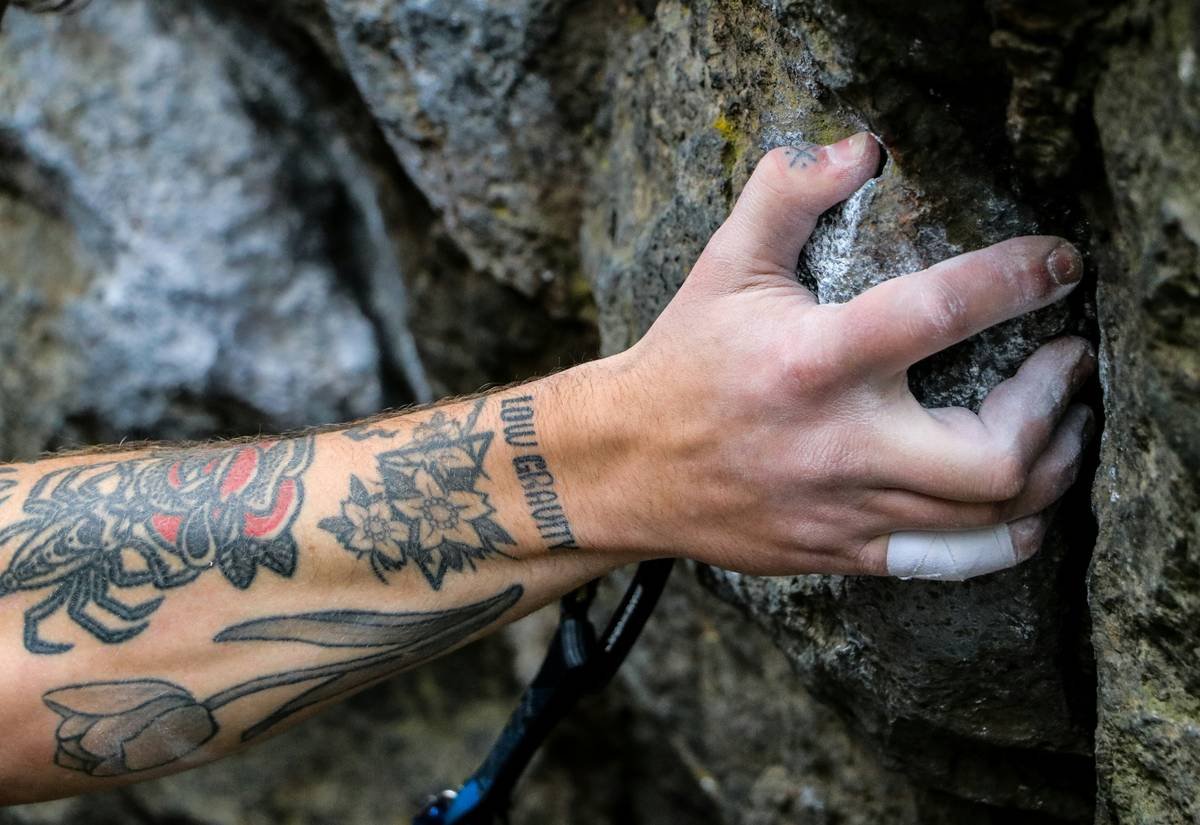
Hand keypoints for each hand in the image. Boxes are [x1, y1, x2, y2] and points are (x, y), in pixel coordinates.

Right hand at [594, 133, 1092, 577]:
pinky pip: (948, 562)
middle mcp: (839, 444)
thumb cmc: (682, 361)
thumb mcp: (724, 264)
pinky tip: (1023, 507)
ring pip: (987, 514)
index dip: (1019, 279)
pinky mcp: (840, 551)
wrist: (625, 467)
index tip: (1060, 264)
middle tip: (1069, 362)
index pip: (942, 310)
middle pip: (994, 454)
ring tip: (1067, 425)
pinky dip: (1004, 537)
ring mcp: (843, 509)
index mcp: (813, 361)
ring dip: (1051, 467)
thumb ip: (787, 193)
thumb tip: (861, 148)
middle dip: (1053, 403)